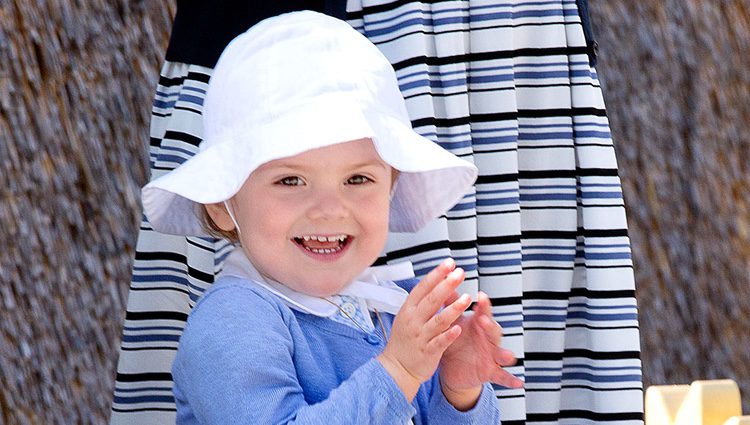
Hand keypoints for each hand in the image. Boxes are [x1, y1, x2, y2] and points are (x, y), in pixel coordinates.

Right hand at [378, 259, 471, 401]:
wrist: (396, 367)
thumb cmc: (404, 340)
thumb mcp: (406, 316)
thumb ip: (421, 301)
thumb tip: (436, 281)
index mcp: (408, 310)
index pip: (423, 287)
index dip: (436, 274)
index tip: (448, 264)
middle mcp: (413, 321)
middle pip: (431, 299)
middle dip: (446, 285)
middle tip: (460, 273)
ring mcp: (420, 336)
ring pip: (438, 320)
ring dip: (453, 308)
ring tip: (467, 298)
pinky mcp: (428, 352)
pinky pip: (440, 342)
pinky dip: (449, 335)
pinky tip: (459, 328)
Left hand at [438, 291, 522, 408]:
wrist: (453, 367)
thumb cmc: (455, 339)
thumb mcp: (452, 323)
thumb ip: (450, 304)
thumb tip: (444, 281)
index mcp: (478, 325)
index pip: (483, 313)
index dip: (484, 305)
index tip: (481, 295)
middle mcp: (488, 339)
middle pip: (494, 331)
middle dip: (490, 326)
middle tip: (484, 320)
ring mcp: (491, 355)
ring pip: (501, 353)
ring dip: (505, 354)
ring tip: (507, 355)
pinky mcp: (490, 371)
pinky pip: (503, 376)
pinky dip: (511, 379)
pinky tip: (519, 383)